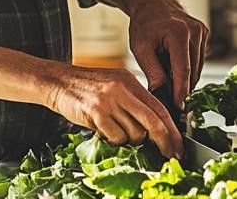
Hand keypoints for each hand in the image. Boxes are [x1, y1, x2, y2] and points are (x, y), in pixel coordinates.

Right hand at [44, 64, 183, 157]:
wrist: (58, 81)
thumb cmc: (87, 86)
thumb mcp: (115, 84)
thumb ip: (134, 100)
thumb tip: (156, 127)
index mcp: (130, 81)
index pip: (159, 108)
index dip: (173, 130)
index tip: (179, 145)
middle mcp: (121, 89)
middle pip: (153, 122)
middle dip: (165, 142)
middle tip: (170, 154)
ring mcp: (109, 101)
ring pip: (134, 134)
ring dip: (130, 140)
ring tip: (116, 129)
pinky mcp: (95, 114)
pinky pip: (115, 138)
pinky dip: (113, 140)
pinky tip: (104, 129)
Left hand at [125, 0, 209, 110]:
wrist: (151, 3)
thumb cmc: (144, 23)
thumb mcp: (141, 49)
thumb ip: (152, 72)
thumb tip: (161, 95)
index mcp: (178, 33)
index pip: (183, 70)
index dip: (181, 92)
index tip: (179, 108)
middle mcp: (195, 31)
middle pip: (192, 71)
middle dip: (181, 87)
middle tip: (167, 96)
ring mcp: (202, 32)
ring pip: (197, 68)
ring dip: (184, 77)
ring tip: (166, 72)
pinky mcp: (205, 34)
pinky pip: (198, 60)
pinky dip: (188, 67)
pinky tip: (173, 63)